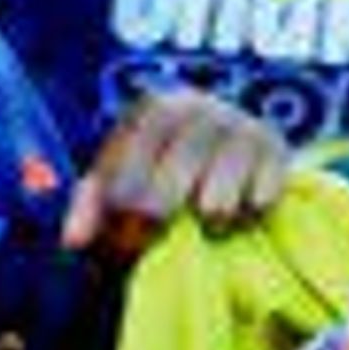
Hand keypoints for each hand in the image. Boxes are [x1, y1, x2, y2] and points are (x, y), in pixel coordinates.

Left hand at [64, 88, 294, 260]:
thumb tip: (72, 241)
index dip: (121, 223)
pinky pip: (258, 203)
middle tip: (162, 236)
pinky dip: (248, 215)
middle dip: (158, 229)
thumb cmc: (168, 160)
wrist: (233, 135)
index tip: (127, 240)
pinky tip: (241, 205)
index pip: (125, 183)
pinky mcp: (276, 147)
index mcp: (153, 110)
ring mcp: (239, 124)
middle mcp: (197, 108)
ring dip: (209, 225)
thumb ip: (90, 205)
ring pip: (215, 206)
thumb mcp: (123, 173)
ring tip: (206, 218)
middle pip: (164, 197)